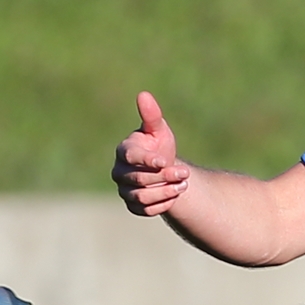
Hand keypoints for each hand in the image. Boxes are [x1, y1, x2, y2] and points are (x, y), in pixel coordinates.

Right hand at [112, 91, 190, 215]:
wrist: (163, 170)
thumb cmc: (158, 145)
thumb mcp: (158, 130)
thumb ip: (151, 115)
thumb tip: (144, 94)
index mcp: (124, 151)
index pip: (130, 157)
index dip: (147, 160)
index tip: (164, 160)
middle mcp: (119, 172)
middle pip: (138, 179)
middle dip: (164, 176)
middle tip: (184, 173)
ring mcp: (124, 190)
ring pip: (141, 197)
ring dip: (165, 191)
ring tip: (183, 185)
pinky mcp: (132, 206)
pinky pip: (145, 210)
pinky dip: (162, 204)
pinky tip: (175, 195)